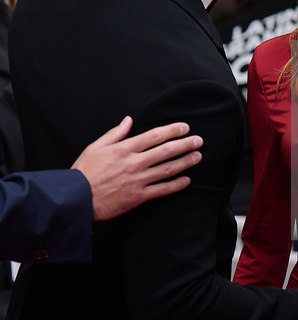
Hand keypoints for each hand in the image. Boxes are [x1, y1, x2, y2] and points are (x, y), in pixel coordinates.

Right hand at [72, 116, 202, 220]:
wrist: (77, 198)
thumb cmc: (84, 172)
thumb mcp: (95, 147)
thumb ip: (114, 133)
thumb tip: (128, 120)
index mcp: (123, 149)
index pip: (153, 136)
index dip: (171, 131)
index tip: (184, 128)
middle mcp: (134, 163)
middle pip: (165, 151)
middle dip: (185, 144)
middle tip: (199, 140)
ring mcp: (137, 180)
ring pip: (167, 169)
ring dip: (185, 162)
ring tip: (197, 157)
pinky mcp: (138, 197)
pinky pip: (161, 190)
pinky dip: (176, 185)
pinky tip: (186, 180)